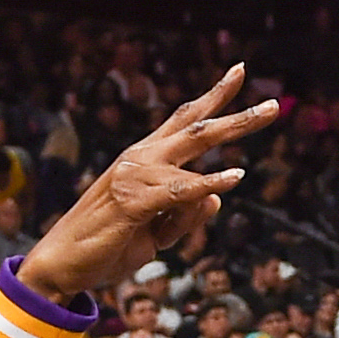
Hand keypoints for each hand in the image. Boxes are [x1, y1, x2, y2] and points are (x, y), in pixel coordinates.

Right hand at [19, 67, 281, 301]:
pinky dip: (206, 182)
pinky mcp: (132, 202)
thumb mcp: (158, 233)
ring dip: (231, 130)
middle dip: (236, 114)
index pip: (184, 121)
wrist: (63, 265)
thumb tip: (216, 195)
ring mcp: (135, 177)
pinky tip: (232, 178)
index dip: (213, 97)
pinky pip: (178, 190)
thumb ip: (185, 215)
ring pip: (193, 149)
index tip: (240, 72)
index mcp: (146, 160)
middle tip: (275, 105)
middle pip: (195, 128)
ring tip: (265, 119)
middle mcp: (142, 159)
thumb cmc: (108, 245)